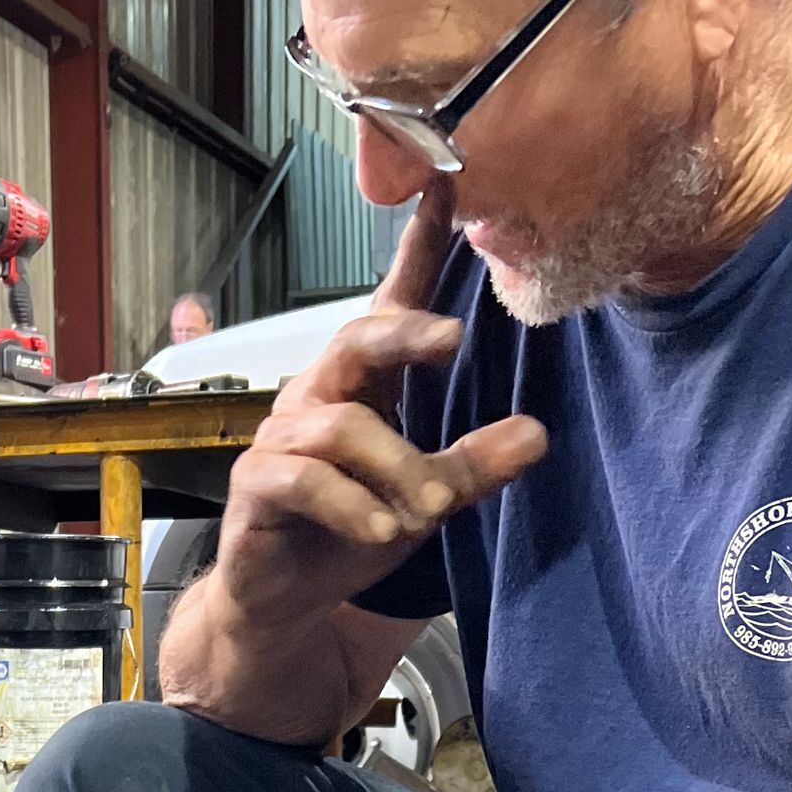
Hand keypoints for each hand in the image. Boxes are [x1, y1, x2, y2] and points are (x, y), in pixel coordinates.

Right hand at [213, 178, 546, 622]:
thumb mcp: (426, 500)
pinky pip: (305, 478)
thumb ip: (474, 466)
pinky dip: (351, 504)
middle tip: (455, 341)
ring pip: (342, 426)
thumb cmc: (349, 535)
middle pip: (356, 339)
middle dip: (405, 334)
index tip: (445, 187)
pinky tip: (383, 530)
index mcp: (361, 387)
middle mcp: (316, 398)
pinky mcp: (256, 484)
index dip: (416, 249)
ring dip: (396, 467)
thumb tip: (536, 435)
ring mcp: (281, 439)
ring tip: (430, 509)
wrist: (285, 603)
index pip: (388, 308)